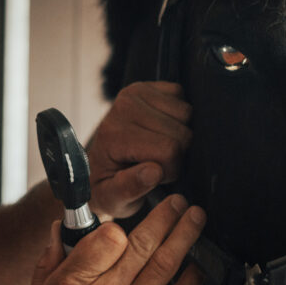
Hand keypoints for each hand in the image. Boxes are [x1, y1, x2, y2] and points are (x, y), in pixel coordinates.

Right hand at [12, 195, 204, 284]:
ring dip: (184, 238)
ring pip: (164, 267)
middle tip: (178, 199)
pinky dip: (190, 281)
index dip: (119, 225)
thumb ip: (49, 262)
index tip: (124, 222)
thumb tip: (61, 228)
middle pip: (141, 245)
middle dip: (164, 216)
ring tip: (196, 217)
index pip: (106, 238)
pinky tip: (198, 266)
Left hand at [86, 81, 192, 218]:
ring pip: (187, 114)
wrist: (98, 164)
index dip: (170, 170)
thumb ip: (130, 188)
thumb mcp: (113, 199)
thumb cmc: (108, 185)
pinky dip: (179, 117)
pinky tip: (162, 129)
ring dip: (180, 135)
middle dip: (177, 154)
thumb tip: (154, 171)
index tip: (154, 176)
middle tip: (156, 161)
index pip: (169, 150)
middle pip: (183, 133)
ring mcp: (135, 91)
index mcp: (115, 134)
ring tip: (158, 147)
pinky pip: (182, 97)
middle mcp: (124, 106)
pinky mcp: (147, 85)